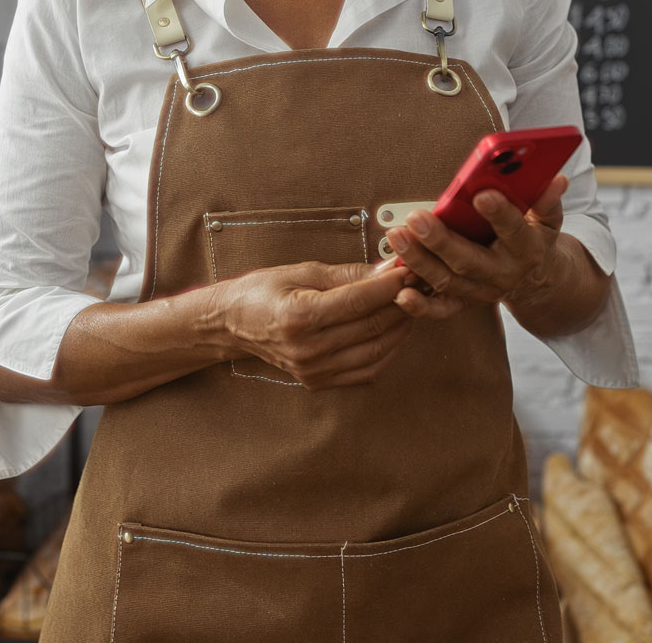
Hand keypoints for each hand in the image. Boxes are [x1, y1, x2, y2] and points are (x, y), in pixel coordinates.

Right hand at [208, 260, 416, 388]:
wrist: (233, 324)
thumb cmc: (264, 291)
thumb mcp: (302, 271)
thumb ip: (348, 274)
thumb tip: (389, 270)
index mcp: (299, 316)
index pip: (359, 302)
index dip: (390, 286)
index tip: (409, 270)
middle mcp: (307, 349)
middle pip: (372, 327)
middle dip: (402, 304)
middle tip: (418, 285)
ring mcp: (313, 370)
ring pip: (376, 350)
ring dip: (400, 327)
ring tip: (409, 305)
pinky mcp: (318, 381)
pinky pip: (367, 370)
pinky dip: (388, 351)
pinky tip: (393, 330)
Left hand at [383, 175, 570, 322]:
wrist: (534, 281)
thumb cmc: (533, 239)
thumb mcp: (546, 220)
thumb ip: (546, 200)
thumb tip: (556, 179)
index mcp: (526, 249)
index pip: (514, 231)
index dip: (500, 214)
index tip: (482, 194)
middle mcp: (502, 274)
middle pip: (469, 260)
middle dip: (441, 240)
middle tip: (417, 219)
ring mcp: (481, 292)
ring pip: (446, 280)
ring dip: (419, 261)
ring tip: (397, 237)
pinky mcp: (464, 303)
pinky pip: (440, 309)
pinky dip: (420, 306)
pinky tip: (401, 293)